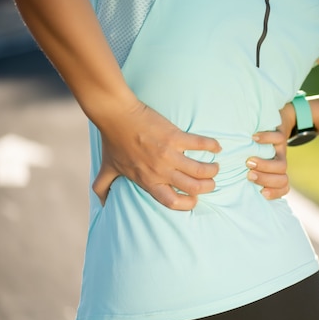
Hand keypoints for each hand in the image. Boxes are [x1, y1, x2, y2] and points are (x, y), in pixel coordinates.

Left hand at [92, 102, 220, 209]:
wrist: (116, 115)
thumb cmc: (113, 141)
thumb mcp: (108, 168)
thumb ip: (103, 186)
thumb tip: (101, 202)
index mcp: (147, 181)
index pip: (172, 201)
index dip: (187, 203)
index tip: (194, 199)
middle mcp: (160, 171)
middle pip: (193, 187)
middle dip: (207, 187)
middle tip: (210, 182)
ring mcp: (169, 154)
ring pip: (200, 170)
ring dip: (212, 170)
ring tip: (215, 167)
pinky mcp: (175, 137)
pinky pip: (200, 144)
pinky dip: (212, 146)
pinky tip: (217, 147)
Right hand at [246, 104, 294, 199]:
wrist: (280, 121)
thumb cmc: (258, 145)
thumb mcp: (253, 159)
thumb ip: (244, 171)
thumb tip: (224, 184)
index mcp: (275, 172)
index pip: (283, 187)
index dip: (275, 193)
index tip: (261, 192)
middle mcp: (279, 163)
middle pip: (282, 180)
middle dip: (265, 180)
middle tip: (249, 175)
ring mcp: (281, 150)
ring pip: (282, 165)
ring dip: (265, 165)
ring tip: (249, 161)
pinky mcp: (281, 135)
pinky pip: (278, 139)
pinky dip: (265, 139)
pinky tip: (253, 138)